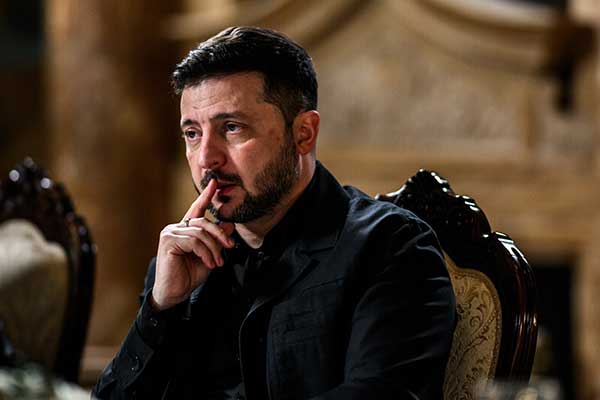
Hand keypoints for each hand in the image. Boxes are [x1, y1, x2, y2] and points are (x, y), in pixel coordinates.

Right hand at [151, 179, 234, 310]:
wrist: (174, 294)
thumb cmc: (189, 276)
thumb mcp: (210, 256)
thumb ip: (217, 241)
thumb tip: (229, 225)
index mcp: (185, 230)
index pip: (197, 208)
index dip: (206, 195)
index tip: (215, 182)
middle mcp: (176, 228)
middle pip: (204, 222)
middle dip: (220, 234)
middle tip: (230, 247)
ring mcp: (170, 233)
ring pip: (201, 232)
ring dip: (213, 248)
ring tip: (216, 262)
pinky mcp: (169, 240)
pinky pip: (194, 241)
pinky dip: (205, 252)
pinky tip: (208, 263)